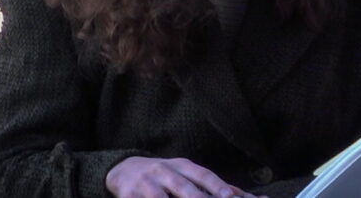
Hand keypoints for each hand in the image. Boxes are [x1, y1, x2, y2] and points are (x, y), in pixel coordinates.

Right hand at [105, 156, 264, 197]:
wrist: (123, 169)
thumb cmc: (163, 175)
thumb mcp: (183, 172)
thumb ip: (206, 183)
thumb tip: (237, 193)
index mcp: (181, 165)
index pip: (201, 174)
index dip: (215, 185)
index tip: (228, 195)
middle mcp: (163, 171)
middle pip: (182, 186)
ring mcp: (145, 184)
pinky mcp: (128, 196)